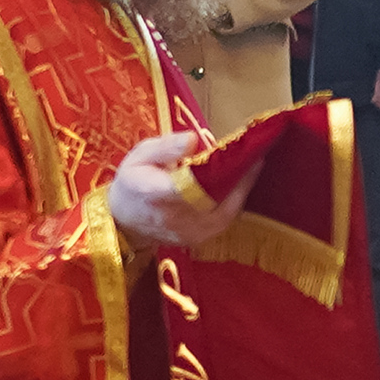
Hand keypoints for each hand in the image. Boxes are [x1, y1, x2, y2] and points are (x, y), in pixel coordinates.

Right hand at [109, 128, 253, 250]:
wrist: (124, 222)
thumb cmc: (132, 182)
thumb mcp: (140, 155)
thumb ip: (166, 147)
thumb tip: (194, 140)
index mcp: (154, 193)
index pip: (190, 185)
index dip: (220, 170)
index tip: (240, 153)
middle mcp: (173, 217)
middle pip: (215, 199)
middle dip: (239, 177)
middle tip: (255, 155)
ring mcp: (187, 233)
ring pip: (226, 212)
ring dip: (241, 190)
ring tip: (252, 166)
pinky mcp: (197, 240)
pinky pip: (224, 220)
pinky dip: (235, 202)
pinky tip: (241, 185)